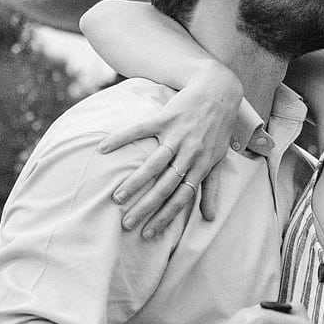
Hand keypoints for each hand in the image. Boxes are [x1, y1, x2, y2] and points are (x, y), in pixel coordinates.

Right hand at [99, 64, 244, 238]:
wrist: (218, 90)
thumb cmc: (218, 128)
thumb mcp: (218, 159)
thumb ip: (212, 188)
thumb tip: (210, 218)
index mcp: (201, 166)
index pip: (182, 198)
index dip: (165, 217)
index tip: (148, 233)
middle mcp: (190, 153)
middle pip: (166, 186)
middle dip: (146, 207)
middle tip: (127, 223)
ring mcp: (177, 135)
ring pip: (154, 164)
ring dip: (135, 182)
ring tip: (117, 197)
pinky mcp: (166, 117)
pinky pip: (141, 130)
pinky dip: (122, 138)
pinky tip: (104, 148)